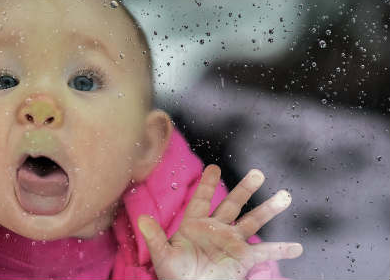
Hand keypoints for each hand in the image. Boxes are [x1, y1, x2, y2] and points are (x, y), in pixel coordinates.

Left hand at [137, 165, 302, 278]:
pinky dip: (280, 250)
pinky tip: (297, 248)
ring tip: (285, 197)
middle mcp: (216, 229)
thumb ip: (154, 237)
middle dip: (244, 189)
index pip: (202, 200)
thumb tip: (141, 220)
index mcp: (194, 224)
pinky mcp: (242, 259)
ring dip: (268, 210)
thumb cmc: (174, 274)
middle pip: (232, 205)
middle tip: (258, 173)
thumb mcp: (161, 256)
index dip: (208, 185)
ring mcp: (231, 243)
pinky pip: (264, 253)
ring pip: (252, 222)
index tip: (214, 168)